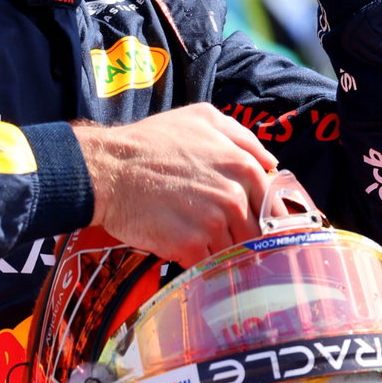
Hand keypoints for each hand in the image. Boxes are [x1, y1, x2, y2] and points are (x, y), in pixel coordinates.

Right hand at [73, 104, 278, 266]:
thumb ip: (242, 136)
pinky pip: (208, 264)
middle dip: (243, 237)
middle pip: (256, 232)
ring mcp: (213, 222)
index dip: (265, 218)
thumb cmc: (151, 141)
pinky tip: (186, 253)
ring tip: (202, 244)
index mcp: (242, 165)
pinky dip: (200, 264)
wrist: (109, 169)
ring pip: (233, 250)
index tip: (257, 226)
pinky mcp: (190, 246)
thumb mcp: (201, 118)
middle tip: (224, 236)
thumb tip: (270, 163)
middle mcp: (233, 195)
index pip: (272, 204)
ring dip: (222, 252)